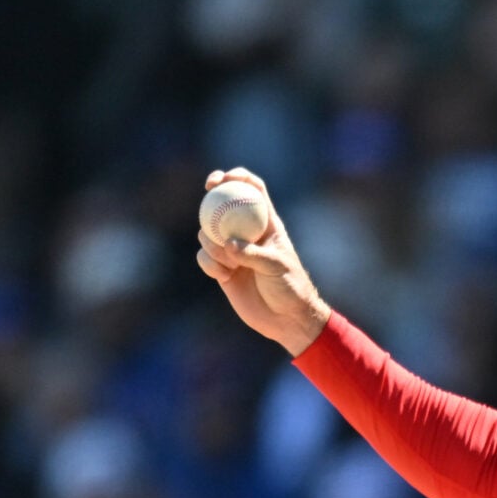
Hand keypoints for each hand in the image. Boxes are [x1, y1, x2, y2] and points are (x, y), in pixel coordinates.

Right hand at [195, 167, 331, 356]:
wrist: (287, 319)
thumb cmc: (290, 289)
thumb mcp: (277, 267)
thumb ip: (252, 254)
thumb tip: (227, 243)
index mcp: (267, 224)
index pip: (252, 192)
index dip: (239, 178)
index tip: (225, 178)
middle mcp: (247, 234)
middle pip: (223, 205)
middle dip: (211, 195)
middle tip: (207, 193)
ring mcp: (232, 251)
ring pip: (208, 233)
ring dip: (211, 243)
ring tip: (229, 263)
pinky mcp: (222, 270)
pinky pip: (205, 258)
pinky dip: (209, 263)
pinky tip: (222, 276)